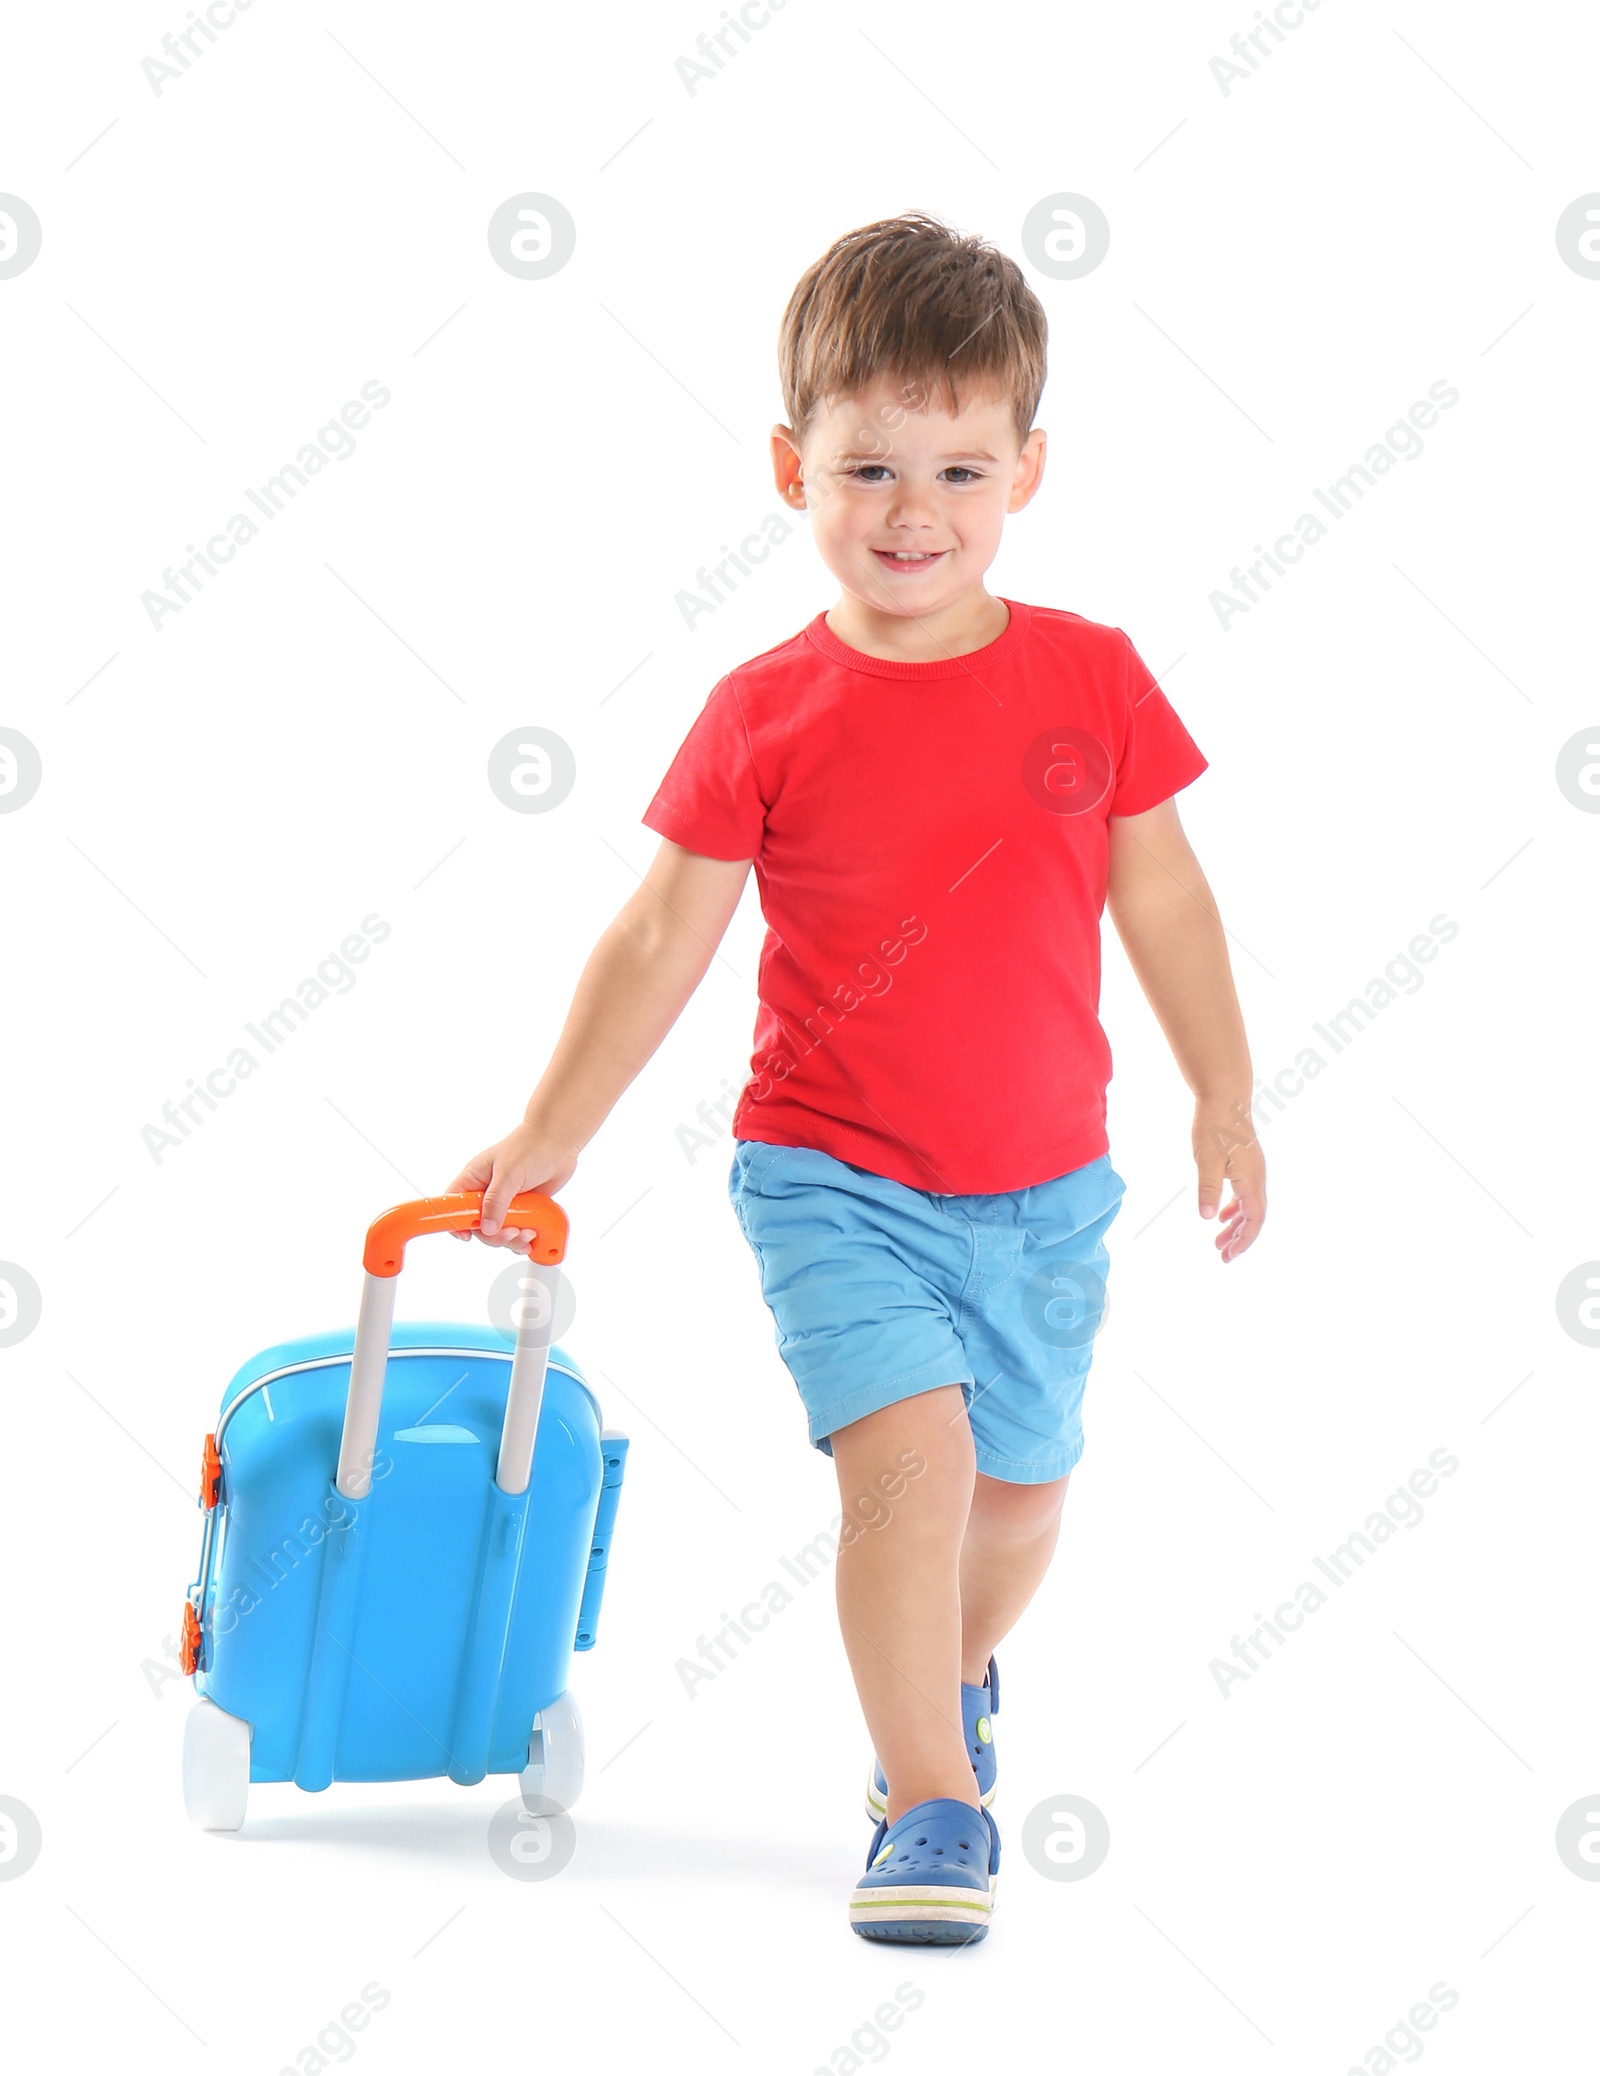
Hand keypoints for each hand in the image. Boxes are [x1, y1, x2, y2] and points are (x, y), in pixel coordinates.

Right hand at [445, 1120, 578, 1255]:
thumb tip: (487, 1227)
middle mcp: (487, 1193)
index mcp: (474, 1179)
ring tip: (528, 1233)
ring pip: (498, 1232)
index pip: (454, 1204)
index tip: (468, 1235)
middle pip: (479, 1225)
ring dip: (512, 1238)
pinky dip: (524, 1238)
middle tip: (512, 1231)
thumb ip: (496, 1201)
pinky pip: (517, 1231)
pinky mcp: (522, 1209)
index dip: (456, 1221)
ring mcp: (505, 1202)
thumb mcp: (509, 1173)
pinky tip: (533, 1235)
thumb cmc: (531, 1147)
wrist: (559, 1142)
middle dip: (495, 1234)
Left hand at [1192, 1096, 1265, 1263]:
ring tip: (1219, 1241)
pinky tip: (1221, 1215)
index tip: (1228, 1256)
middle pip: (1254, 1217)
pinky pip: (1244, 1193)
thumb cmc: (1214, 1126)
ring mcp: (1253, 1170)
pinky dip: (1234, 1208)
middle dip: (1240, 1238)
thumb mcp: (1206, 1159)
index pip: (1254, 1219)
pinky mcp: (1246, 1163)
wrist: (1225, 1096)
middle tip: (1223, 1256)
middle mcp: (1257, 1177)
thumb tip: (1207, 1218)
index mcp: (1251, 1180)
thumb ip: (1208, 1188)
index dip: (1243, 1241)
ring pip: (1249, 1206)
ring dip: (1236, 1225)